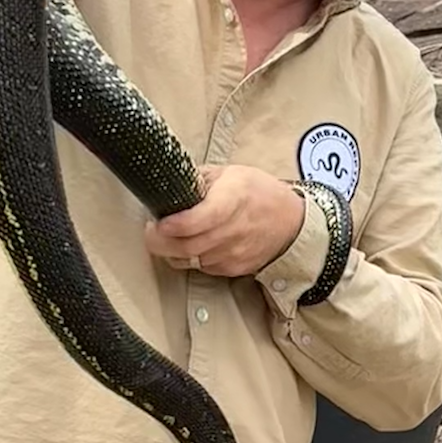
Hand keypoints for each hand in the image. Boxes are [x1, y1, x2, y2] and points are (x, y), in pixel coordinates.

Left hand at [144, 165, 304, 278]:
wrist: (290, 222)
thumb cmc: (257, 193)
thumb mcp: (228, 173)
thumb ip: (197, 180)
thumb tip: (168, 185)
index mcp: (233, 197)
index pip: (200, 219)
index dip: (175, 224)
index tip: (157, 221)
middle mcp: (234, 229)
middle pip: (187, 246)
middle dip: (159, 241)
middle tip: (151, 230)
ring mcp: (234, 253)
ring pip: (190, 260)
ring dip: (172, 250)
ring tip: (169, 235)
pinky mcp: (233, 269)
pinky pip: (201, 268)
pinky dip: (189, 258)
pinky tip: (191, 243)